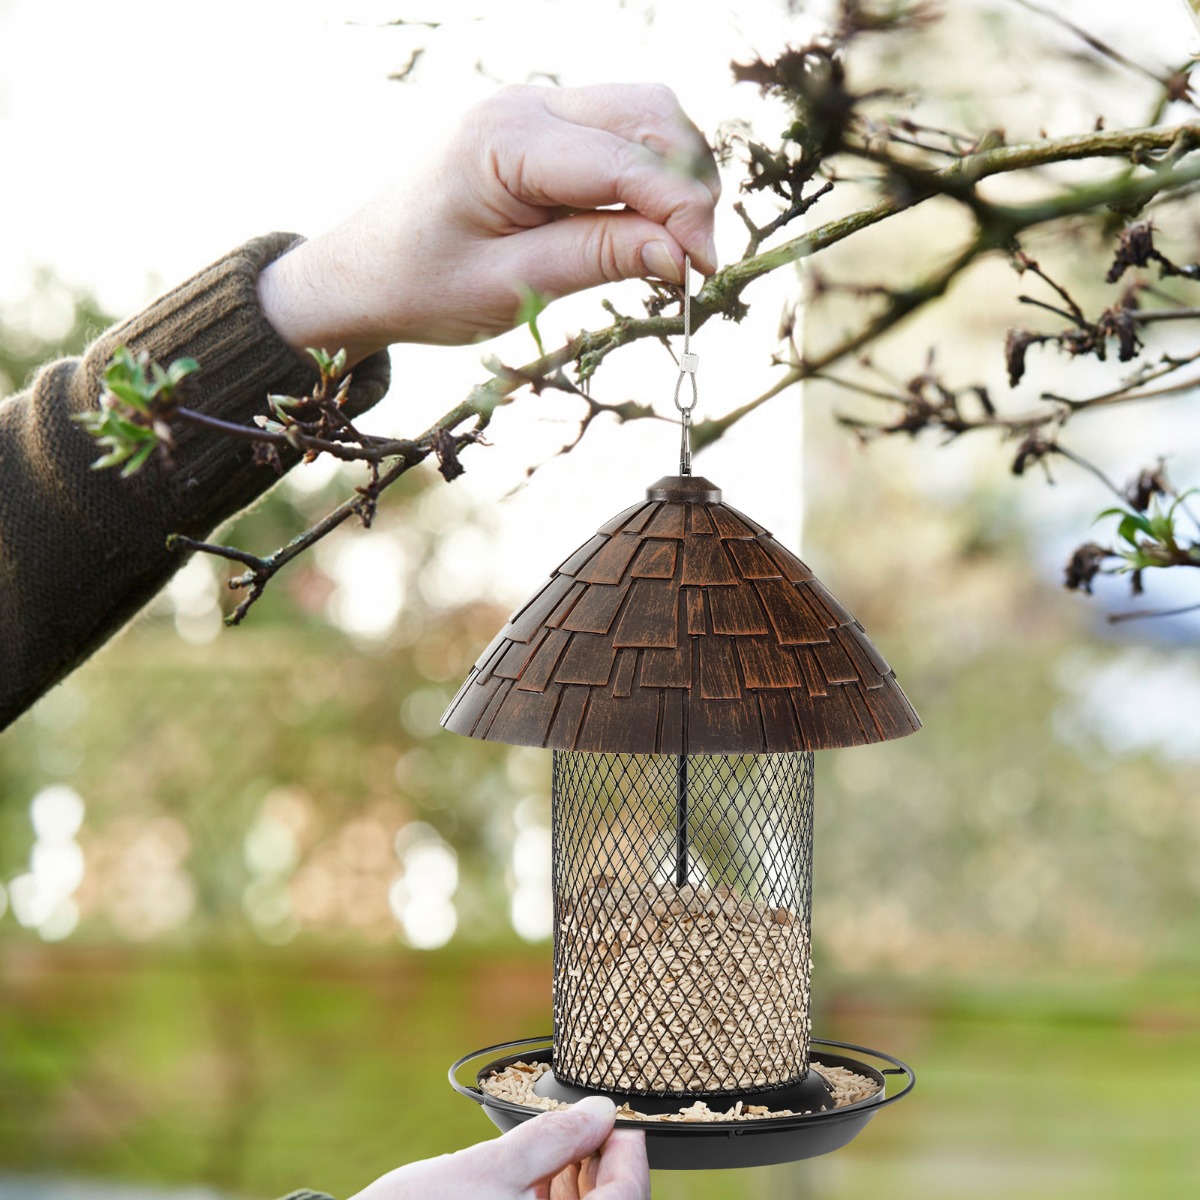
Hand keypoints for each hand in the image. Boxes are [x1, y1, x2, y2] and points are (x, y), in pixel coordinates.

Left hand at [259, 83, 719, 359]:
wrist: (366, 272)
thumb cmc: (423, 285)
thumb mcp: (509, 287)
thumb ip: (597, 260)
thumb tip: (681, 253)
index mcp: (504, 137)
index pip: (624, 161)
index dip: (680, 213)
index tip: (704, 271)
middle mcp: (524, 103)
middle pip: (650, 114)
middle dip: (689, 186)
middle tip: (694, 264)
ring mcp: (536, 107)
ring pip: (645, 114)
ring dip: (676, 175)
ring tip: (675, 248)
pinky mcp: (545, 126)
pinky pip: (621, 132)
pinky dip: (650, 175)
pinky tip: (648, 228)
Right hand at [347, 1096, 648, 1199]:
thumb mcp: (489, 1167)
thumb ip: (552, 1139)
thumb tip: (601, 1112)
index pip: (627, 1198)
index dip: (630, 1153)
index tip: (621, 1119)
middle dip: (603, 1168)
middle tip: (590, 1126)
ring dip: (581, 1190)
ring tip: (564, 1149)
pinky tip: (540, 1183)